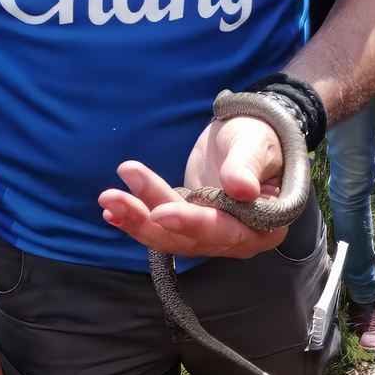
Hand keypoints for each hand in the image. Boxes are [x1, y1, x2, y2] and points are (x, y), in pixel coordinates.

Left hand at [98, 116, 287, 257]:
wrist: (248, 135)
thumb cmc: (260, 137)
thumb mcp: (255, 144)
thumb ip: (246, 166)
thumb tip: (242, 189)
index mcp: (266, 225)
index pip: (228, 231)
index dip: (195, 224)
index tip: (161, 212)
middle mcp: (241, 239)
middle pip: (193, 239)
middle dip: (152, 220)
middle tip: (114, 197)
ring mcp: (215, 236)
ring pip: (172, 238)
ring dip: (138, 221)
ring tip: (108, 199)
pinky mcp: (193, 226)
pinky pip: (164, 229)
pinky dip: (138, 220)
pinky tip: (112, 211)